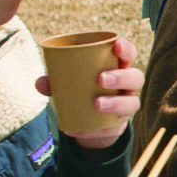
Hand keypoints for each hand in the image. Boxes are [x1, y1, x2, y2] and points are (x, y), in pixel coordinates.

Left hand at [37, 37, 142, 151]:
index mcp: (118, 68)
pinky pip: (113, 128)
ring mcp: (126, 105)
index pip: (129, 55)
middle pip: (135, 78)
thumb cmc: (83, 91)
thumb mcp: (71, 83)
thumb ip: (56, 81)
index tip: (116, 46)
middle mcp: (128, 86)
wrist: (91, 122)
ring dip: (116, 103)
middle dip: (121, 77)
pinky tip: (80, 130)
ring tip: (97, 104)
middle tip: (101, 79)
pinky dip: (96, 130)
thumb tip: (41, 82)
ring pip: (132, 103)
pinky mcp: (118, 125)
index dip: (126, 49)